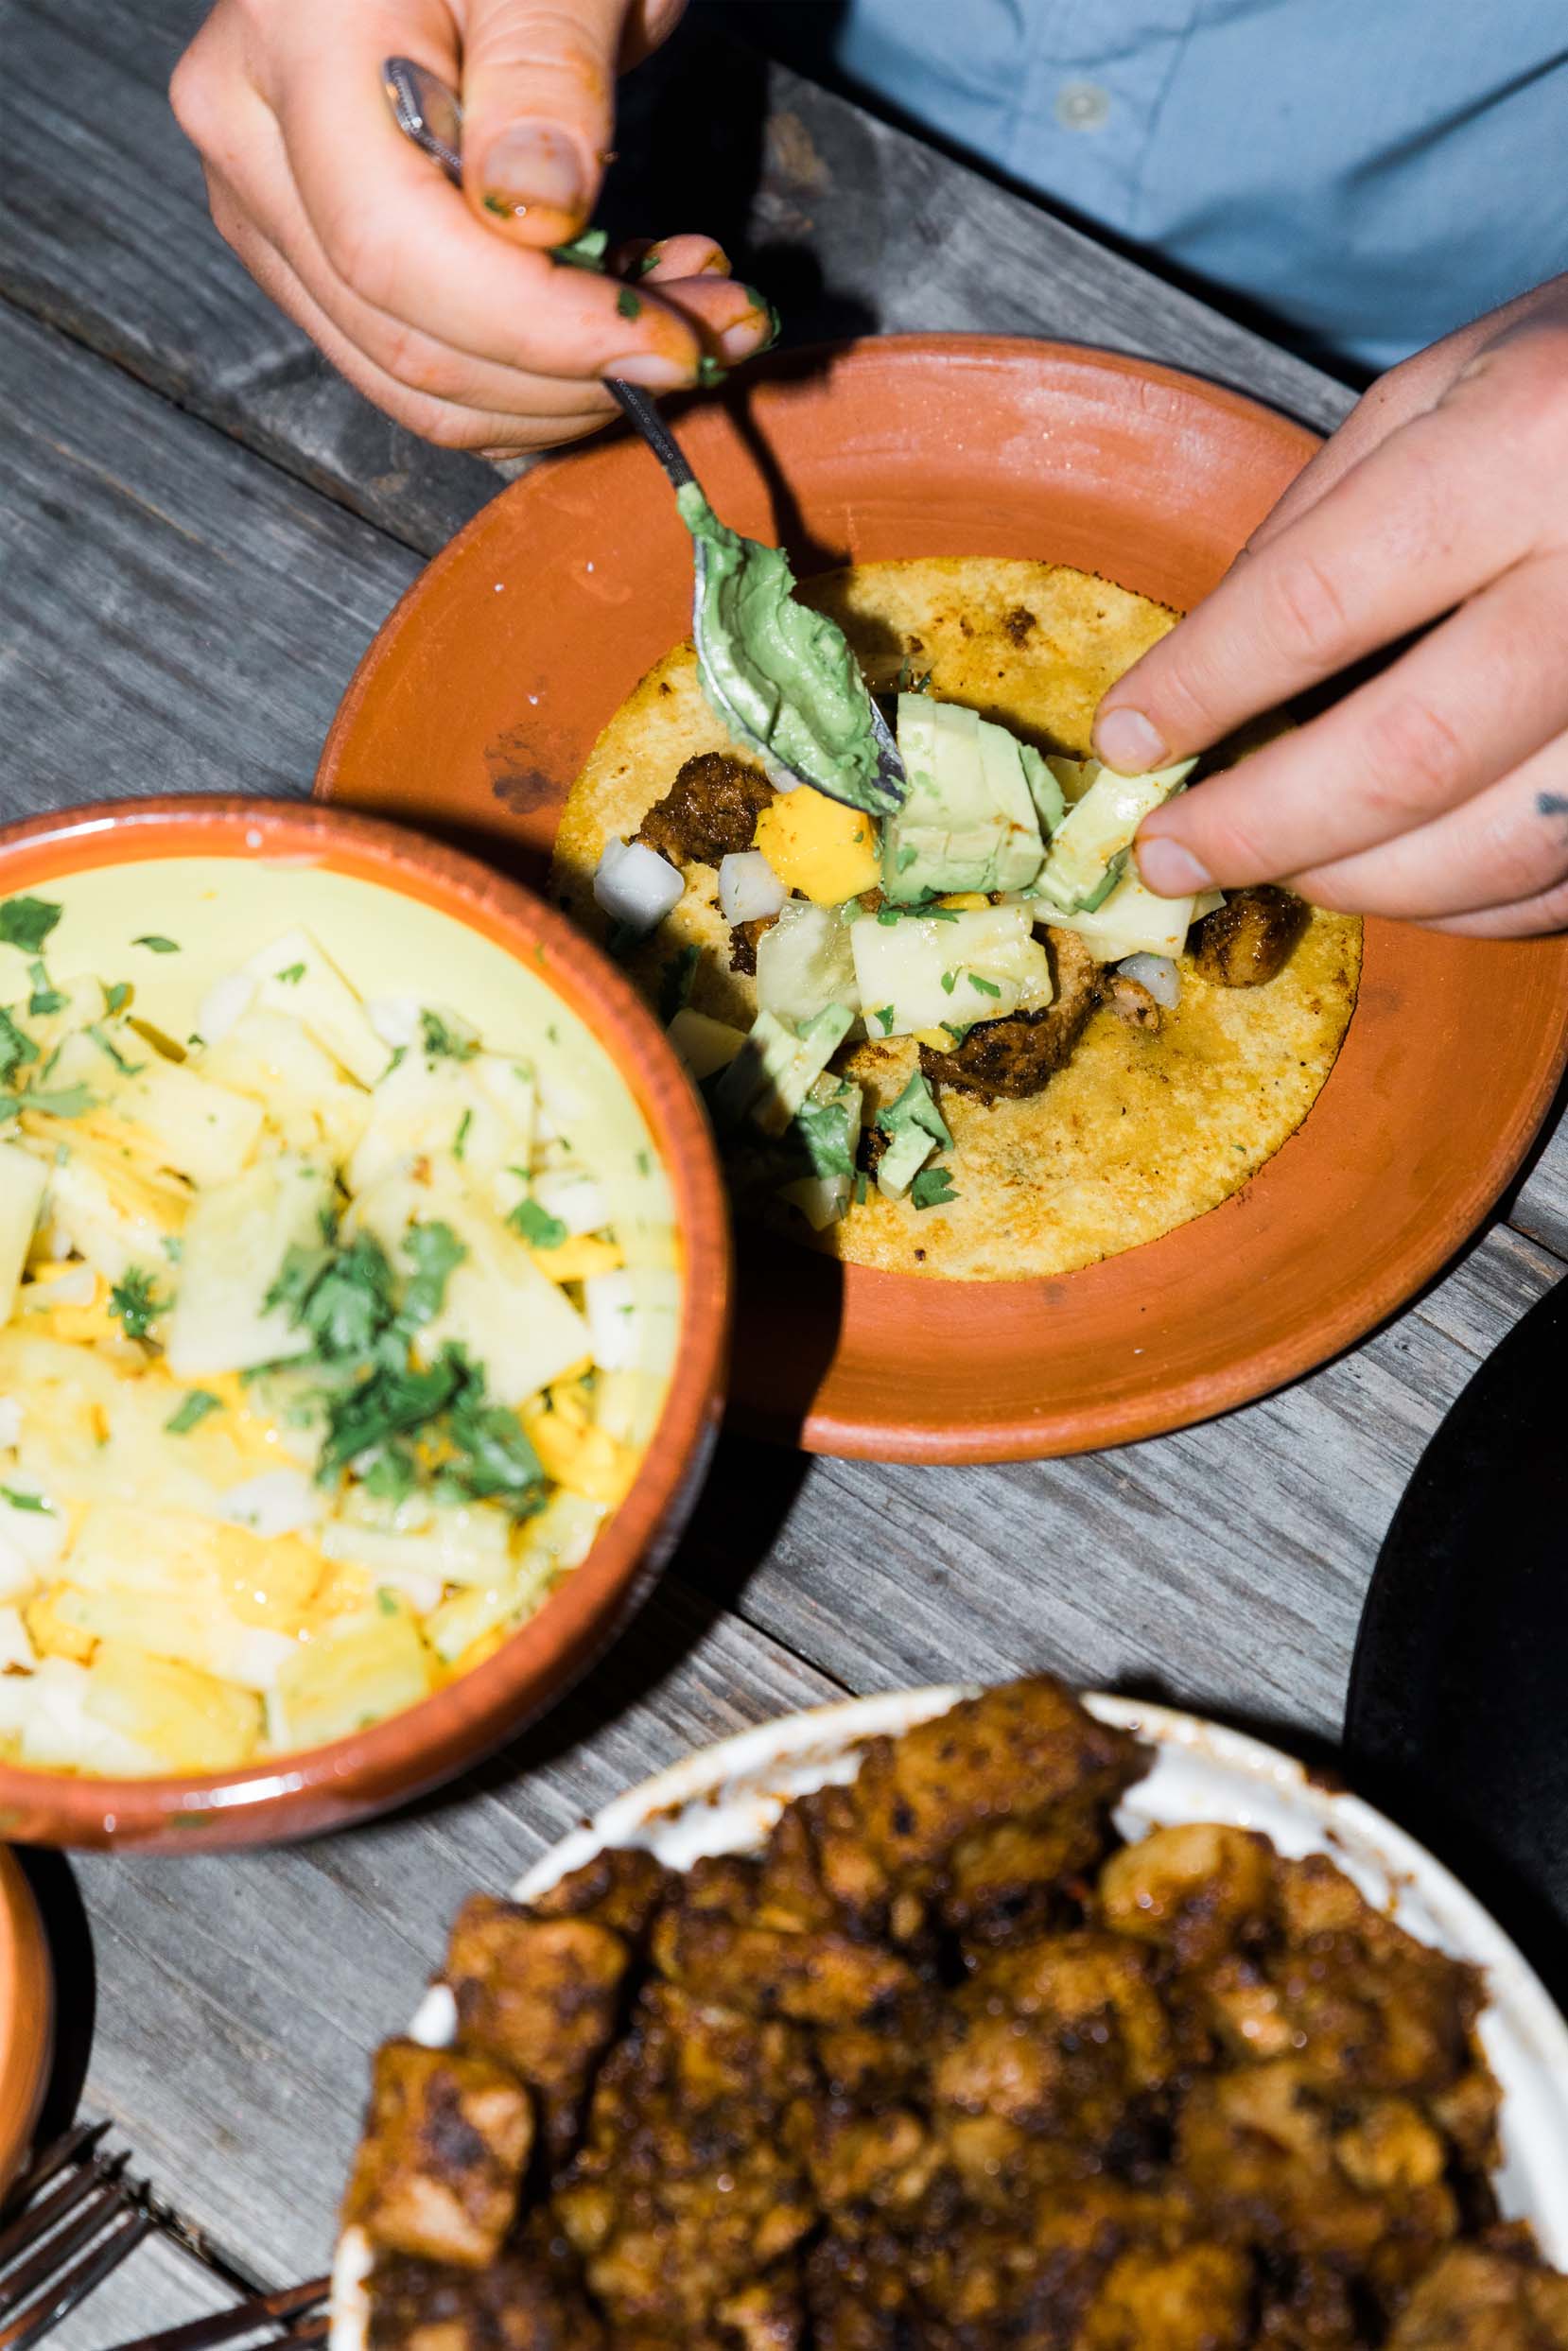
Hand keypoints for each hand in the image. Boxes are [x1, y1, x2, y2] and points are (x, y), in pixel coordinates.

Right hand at [171, 0, 775, 456]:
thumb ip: (547, 68)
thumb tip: (539, 212)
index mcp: (293, 47)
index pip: (399, 254)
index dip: (544, 330)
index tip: (674, 340)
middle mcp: (252, 144)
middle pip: (409, 343)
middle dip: (580, 371)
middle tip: (715, 329)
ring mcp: (272, 212)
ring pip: (417, 385)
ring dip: (569, 390)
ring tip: (681, 312)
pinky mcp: (315, 259)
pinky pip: (424, 374)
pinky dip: (537, 382)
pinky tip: (617, 315)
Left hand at [1094, 277, 1567, 935]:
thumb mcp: (1447, 384)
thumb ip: (1322, 522)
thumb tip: (1204, 673)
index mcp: (1526, 447)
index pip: (1318, 602)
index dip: (1201, 690)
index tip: (1127, 742)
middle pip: (1406, 755)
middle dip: (1261, 827)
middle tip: (1167, 855)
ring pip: (1496, 845)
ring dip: (1358, 885)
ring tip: (1268, 871)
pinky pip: (1565, 877)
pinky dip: (1467, 903)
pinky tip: (1393, 879)